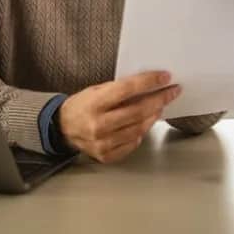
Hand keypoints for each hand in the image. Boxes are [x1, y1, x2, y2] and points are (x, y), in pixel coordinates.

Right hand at [58, 71, 181, 163]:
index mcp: (94, 104)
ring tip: (160, 106)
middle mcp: (98, 125)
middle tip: (172, 92)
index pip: (127, 90)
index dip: (148, 82)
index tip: (165, 77)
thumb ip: (119, 90)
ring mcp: (102, 143)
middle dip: (159, 99)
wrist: (62, 127)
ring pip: (138, 129)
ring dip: (153, 116)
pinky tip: (144, 123)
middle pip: (137, 111)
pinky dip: (141, 132)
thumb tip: (149, 85)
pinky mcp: (106, 156)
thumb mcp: (96, 90)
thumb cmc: (82, 105)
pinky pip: (132, 144)